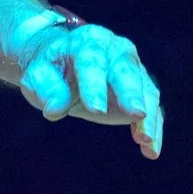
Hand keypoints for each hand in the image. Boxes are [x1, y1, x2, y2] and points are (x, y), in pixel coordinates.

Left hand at [14, 15, 163, 158]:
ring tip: (144, 140)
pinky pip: (152, 110)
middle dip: (132, 94)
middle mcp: (117, 51)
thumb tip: (55, 109)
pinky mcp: (141, 91)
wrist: (64, 64)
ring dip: (148, 117)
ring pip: (146, 91)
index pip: (93, 63)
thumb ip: (46, 89)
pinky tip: (151, 150)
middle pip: (127, 71)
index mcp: (89, 42)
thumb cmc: (50, 69)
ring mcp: (133, 70)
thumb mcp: (38, 75)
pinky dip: (154, 129)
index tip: (96, 110)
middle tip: (136, 115)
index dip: (94, 85)